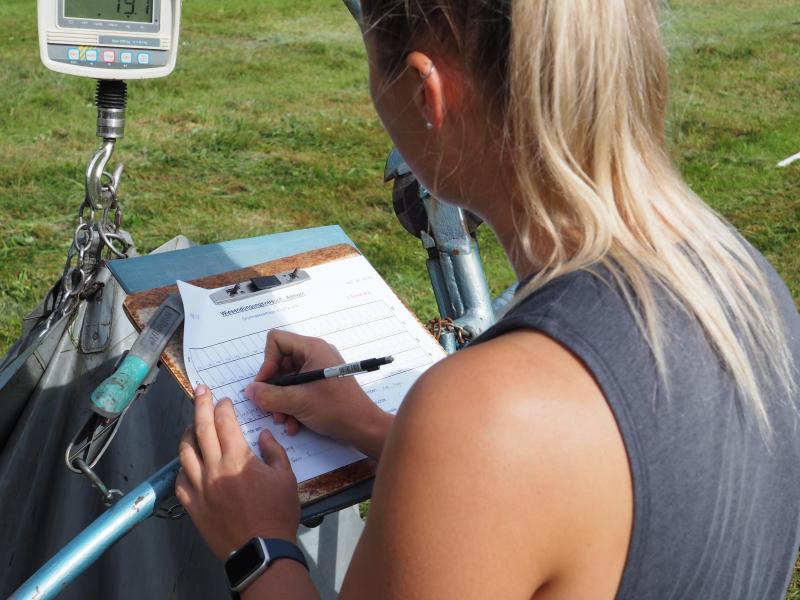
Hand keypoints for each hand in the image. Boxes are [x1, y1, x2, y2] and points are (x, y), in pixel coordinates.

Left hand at [176, 384, 299, 560]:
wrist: (261, 550)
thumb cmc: (277, 513)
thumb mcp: (285, 477)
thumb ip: (273, 451)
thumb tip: (263, 435)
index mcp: (237, 459)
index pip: (225, 423)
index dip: (224, 407)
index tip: (225, 400)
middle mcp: (213, 469)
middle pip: (201, 429)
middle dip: (200, 405)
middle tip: (200, 391)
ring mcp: (199, 488)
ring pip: (185, 452)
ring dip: (188, 433)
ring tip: (192, 425)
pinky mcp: (193, 506)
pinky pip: (180, 481)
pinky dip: (183, 467)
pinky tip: (189, 464)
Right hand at [245, 330, 391, 458]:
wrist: (364, 427)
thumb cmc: (337, 409)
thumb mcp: (298, 402)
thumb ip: (269, 396)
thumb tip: (250, 391)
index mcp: (312, 349)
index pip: (277, 341)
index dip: (267, 362)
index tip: (266, 385)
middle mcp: (315, 355)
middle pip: (280, 362)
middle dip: (273, 387)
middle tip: (270, 406)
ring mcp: (319, 370)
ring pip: (288, 379)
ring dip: (281, 400)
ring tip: (283, 420)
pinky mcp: (321, 384)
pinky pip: (298, 389)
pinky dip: (293, 405)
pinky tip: (294, 423)